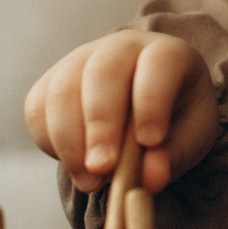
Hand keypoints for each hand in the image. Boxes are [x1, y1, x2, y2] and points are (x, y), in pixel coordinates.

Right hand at [24, 30, 218, 194]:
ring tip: (89, 180)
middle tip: (104, 168)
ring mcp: (81, 59)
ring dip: (70, 141)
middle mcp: (121, 47)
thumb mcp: (190, 138)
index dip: (152, 102)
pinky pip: (37, 108)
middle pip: (102, 74)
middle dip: (101, 125)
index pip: (158, 64)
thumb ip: (171, 156)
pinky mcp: (51, 81)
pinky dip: (49, 142)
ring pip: (62, 91)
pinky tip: (74, 165)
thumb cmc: (175, 120)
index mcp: (167, 53)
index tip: (150, 141)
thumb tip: (150, 179)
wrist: (146, 109)